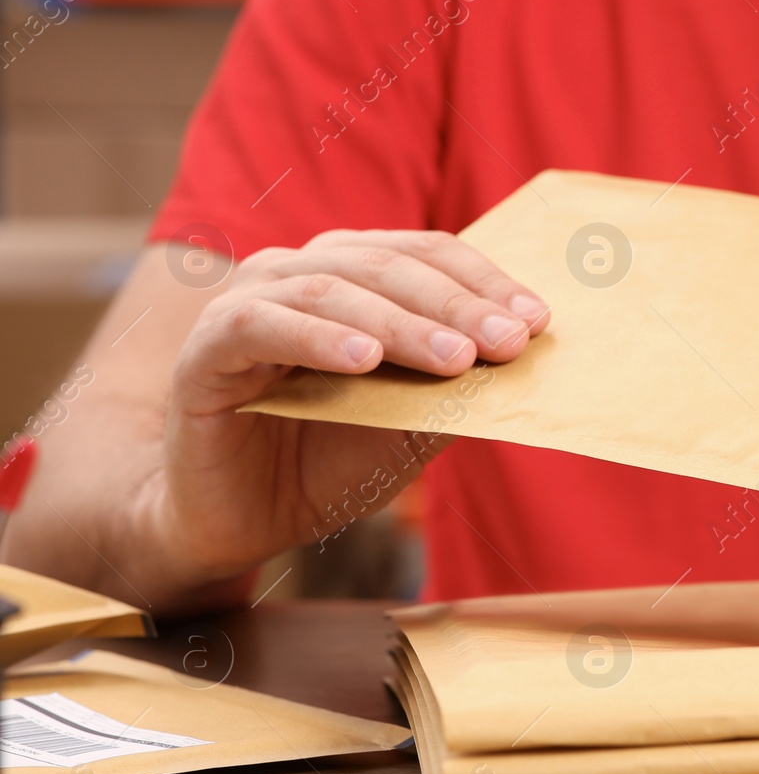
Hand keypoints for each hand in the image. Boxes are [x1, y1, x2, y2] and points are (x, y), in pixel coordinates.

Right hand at [146, 229, 547, 589]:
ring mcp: (249, 302)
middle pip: (388, 266)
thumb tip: (523, 361)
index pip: (427, 255)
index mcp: (354, 278)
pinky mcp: (205, 348)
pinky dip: (317, 337)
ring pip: (332, 288)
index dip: (485, 282)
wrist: (239, 518)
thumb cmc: (326, 461)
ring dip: (401, 323)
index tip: (537, 321)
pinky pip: (260, 324)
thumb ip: (453, 388)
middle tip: (508, 342)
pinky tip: (364, 360)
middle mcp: (300, 274)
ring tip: (452, 357)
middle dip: (456, 305)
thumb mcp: (409, 426)